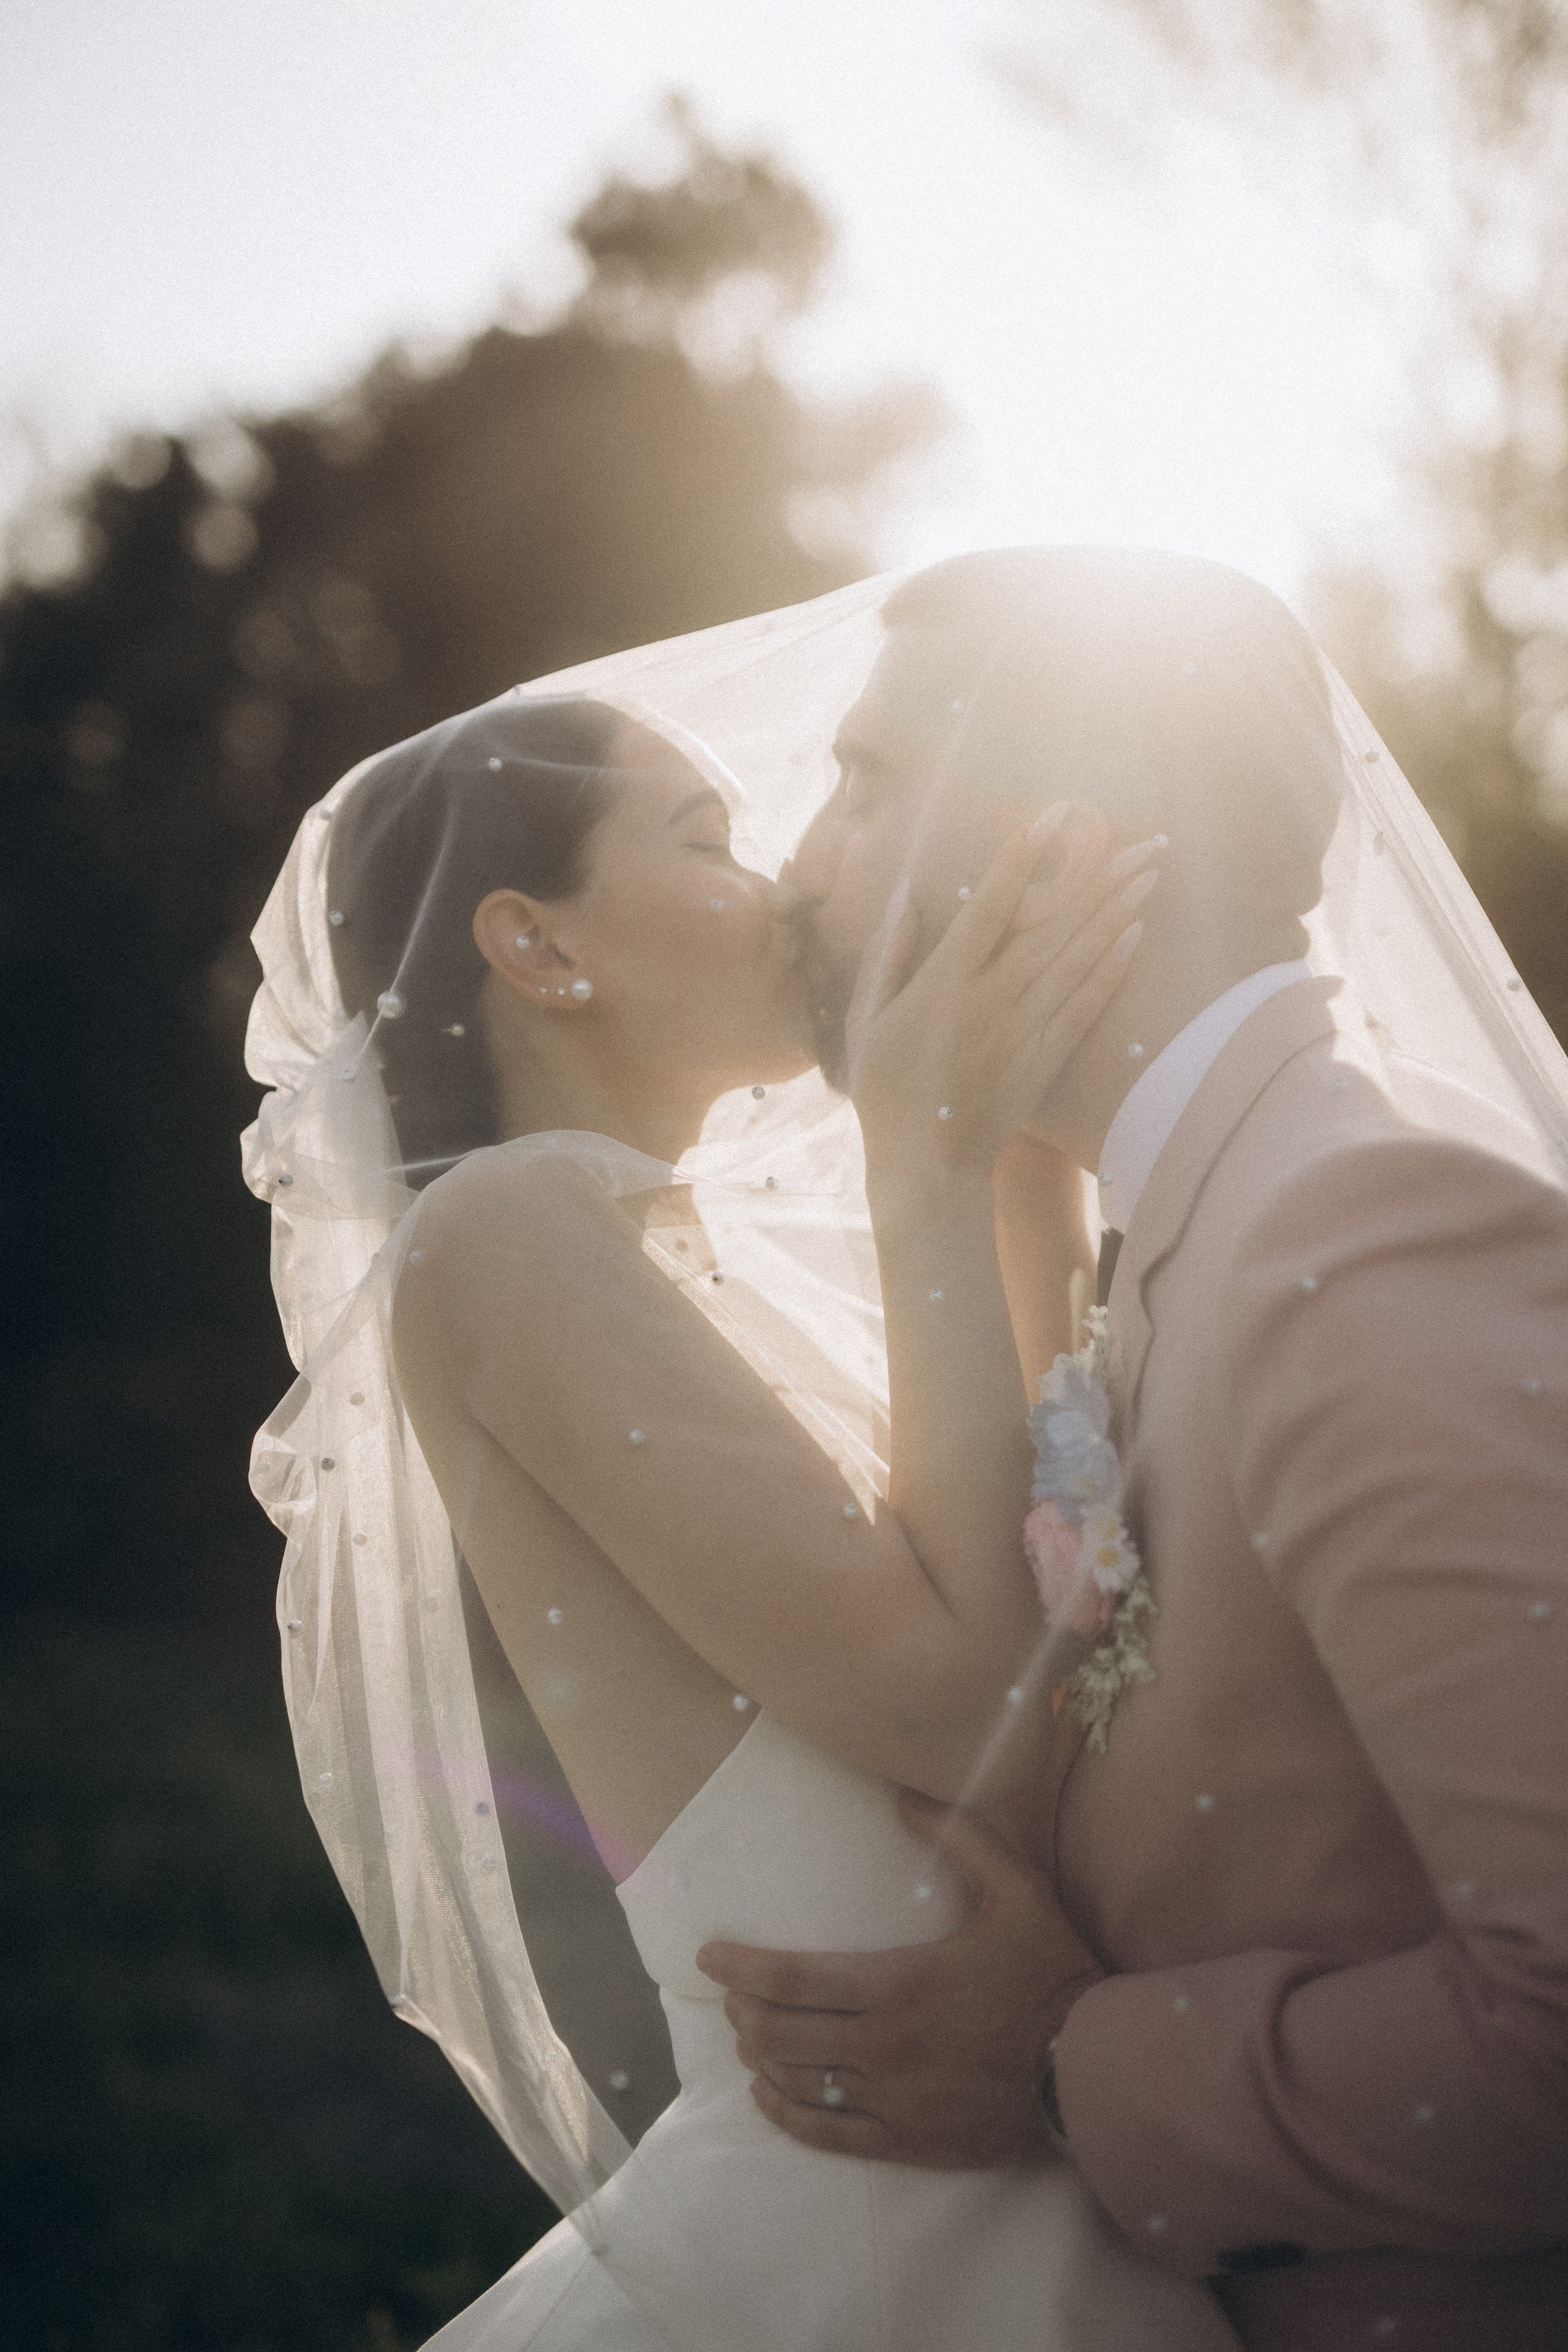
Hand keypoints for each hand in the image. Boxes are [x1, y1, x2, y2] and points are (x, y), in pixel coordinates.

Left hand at [695, 1790, 1103, 2167]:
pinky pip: (830, 2134)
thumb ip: (960, 1837)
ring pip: (799, 2082)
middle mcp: (885, 2046)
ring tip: (746, 2036)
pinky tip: (768, 2097)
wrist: (1094, 2069)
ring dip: (760, 2056)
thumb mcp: (1017, 1890)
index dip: (742, 1968)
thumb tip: (903, 1796)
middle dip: (745, 2011)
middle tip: (732, 1995)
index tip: (710, 1957)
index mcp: (900, 1983)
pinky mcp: (908, 2142)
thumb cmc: (1053, 1975)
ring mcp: (894, 2100)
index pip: (794, 1979)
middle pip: (783, 2032)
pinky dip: (788, 2115)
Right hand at [846, 809, 1158, 1194]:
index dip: (1025, 857)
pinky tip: (1137, 935)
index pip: (990, 906)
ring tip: (1149, 872)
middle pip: (1051, 928)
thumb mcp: (869, 1018)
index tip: (1057, 814)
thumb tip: (907, 894)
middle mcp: (988, 1002)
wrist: (923, 1168)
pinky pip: (1084, 1009)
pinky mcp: (1044, 1063)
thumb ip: (890, 954)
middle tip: (1141, 840)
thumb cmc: (887, 1091)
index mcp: (942, 984)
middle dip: (1099, 880)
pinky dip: (1111, 971)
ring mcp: (1021, 1034)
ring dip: (1116, 913)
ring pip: (1075, 961)